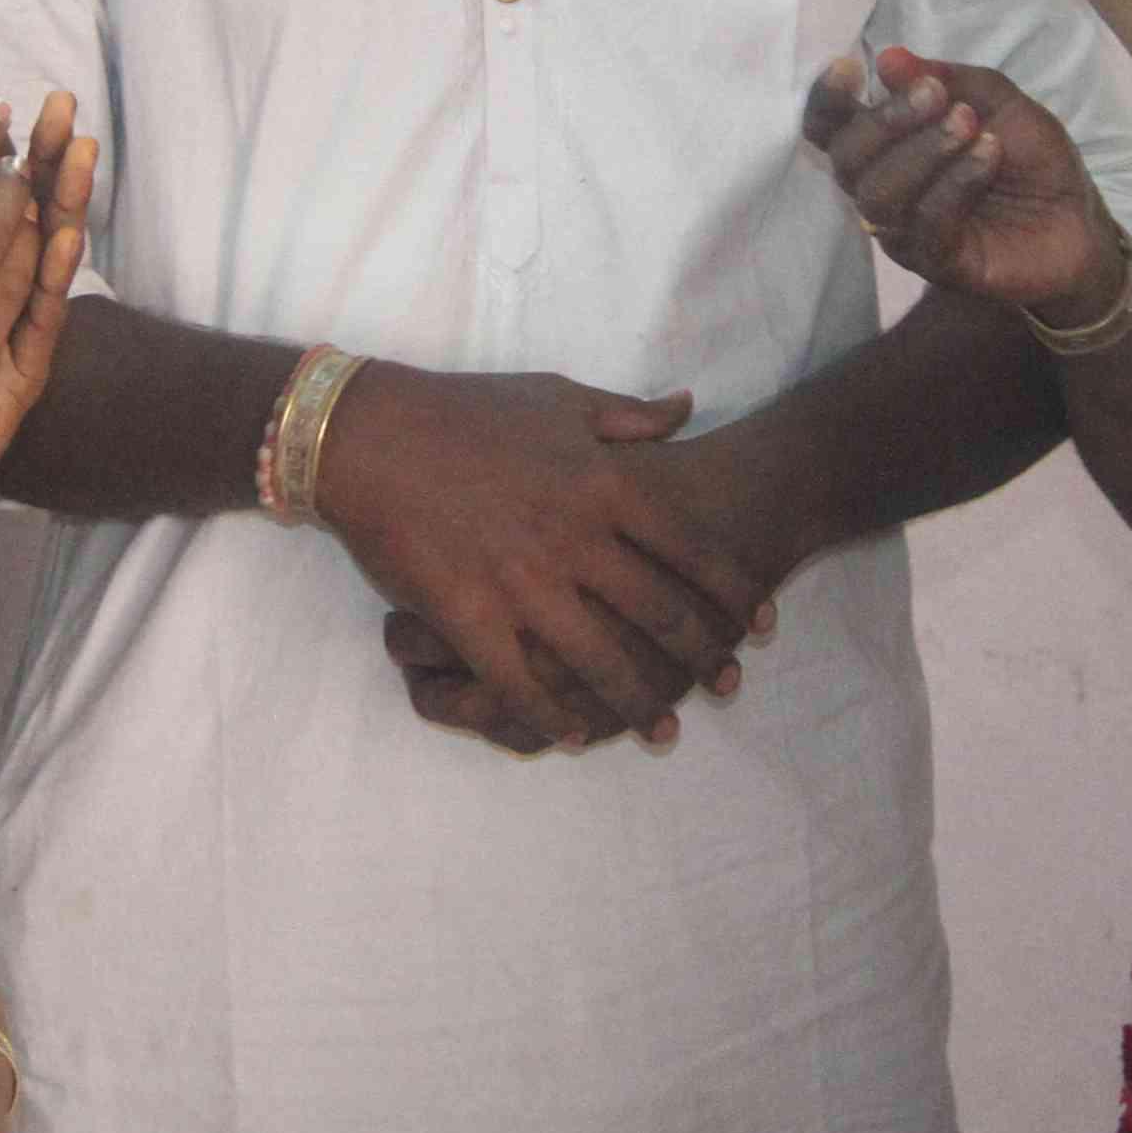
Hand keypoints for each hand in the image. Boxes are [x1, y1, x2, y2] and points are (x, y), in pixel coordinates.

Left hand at [0, 94, 95, 533]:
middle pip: (28, 202)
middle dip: (38, 149)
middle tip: (55, 101)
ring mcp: (13, 329)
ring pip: (48, 252)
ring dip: (64, 198)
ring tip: (78, 149)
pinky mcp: (19, 375)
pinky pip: (40, 317)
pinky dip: (49, 274)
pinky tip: (56, 238)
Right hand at [310, 366, 764, 752]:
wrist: (371, 435)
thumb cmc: (467, 411)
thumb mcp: (559, 397)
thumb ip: (630, 414)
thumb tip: (688, 409)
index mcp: (603, 484)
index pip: (691, 549)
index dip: (734, 592)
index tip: (760, 622)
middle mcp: (574, 539)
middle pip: (660, 614)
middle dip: (702, 657)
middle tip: (727, 685)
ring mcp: (522, 583)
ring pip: (600, 661)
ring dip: (638, 703)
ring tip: (663, 731)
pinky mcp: (470, 617)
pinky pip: (521, 684)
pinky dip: (551, 717)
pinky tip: (572, 735)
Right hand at [804, 46, 1131, 327]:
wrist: (1080, 220)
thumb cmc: (1030, 158)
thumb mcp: (1000, 101)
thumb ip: (948, 78)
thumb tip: (889, 58)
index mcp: (889, 147)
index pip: (831, 129)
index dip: (827, 100)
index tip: (851, 67)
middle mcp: (886, 189)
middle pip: (847, 160)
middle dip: (885, 120)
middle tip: (935, 96)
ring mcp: (907, 231)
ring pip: (878, 195)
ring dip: (922, 150)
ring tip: (970, 125)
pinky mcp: (939, 262)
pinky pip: (926, 224)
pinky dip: (956, 182)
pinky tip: (989, 155)